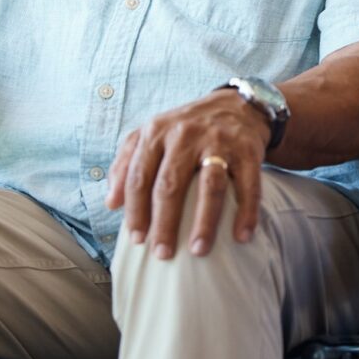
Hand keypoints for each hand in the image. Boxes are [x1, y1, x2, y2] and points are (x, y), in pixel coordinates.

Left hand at [106, 89, 265, 258]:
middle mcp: (186, 135)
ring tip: (198, 250)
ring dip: (204, 222)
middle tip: (162, 254)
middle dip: (165, 223)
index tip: (138, 240)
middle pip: (171, 184)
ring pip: (210, 187)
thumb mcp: (151, 134)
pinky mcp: (248, 150)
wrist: (237, 105)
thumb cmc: (186, 128)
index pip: (139, 176)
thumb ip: (125, 164)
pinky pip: (248, 185)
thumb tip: (111, 203)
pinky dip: (246, 212)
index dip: (136, 210)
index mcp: (156, 132)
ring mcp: (219, 142)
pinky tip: (242, 236)